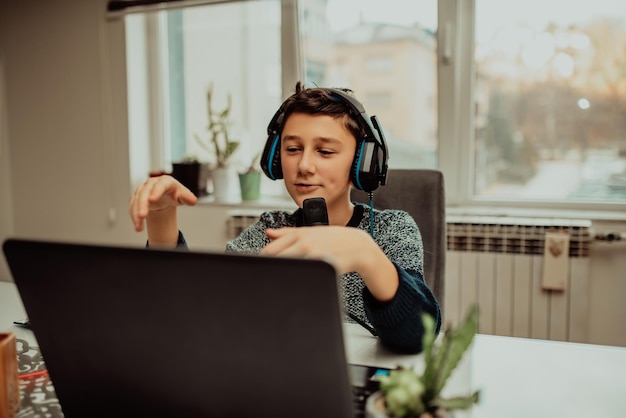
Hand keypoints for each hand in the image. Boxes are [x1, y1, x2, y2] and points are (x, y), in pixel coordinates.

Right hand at [128, 175, 197, 231]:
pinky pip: (133, 206)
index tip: (152, 200)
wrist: (166, 196)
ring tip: (139, 226)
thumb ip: (188, 198)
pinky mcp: (136, 197)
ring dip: (136, 213)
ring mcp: (143, 190)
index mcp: (166, 181)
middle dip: (142, 205)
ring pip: (136, 200)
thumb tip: (193, 201)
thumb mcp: (183, 196)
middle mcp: (152, 183)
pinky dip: (134, 217)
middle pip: (145, 192)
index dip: (156, 191)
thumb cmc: (175, 194)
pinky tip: (138, 226)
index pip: (160, 185)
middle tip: (143, 216)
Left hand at [262, 227, 398, 300]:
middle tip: (268, 279)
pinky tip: (299, 283)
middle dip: (270, 271)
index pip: (268, 251)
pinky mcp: (322, 267)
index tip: (260, 270)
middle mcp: (303, 244)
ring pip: (287, 270)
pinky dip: (298, 281)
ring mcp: (312, 256)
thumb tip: (268, 233)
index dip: (261, 263)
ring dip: (282, 277)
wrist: (358, 246)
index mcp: (297, 234)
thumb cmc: (333, 239)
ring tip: (284, 282)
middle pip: (274, 261)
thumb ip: (287, 233)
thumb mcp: (310, 231)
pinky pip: (304, 278)